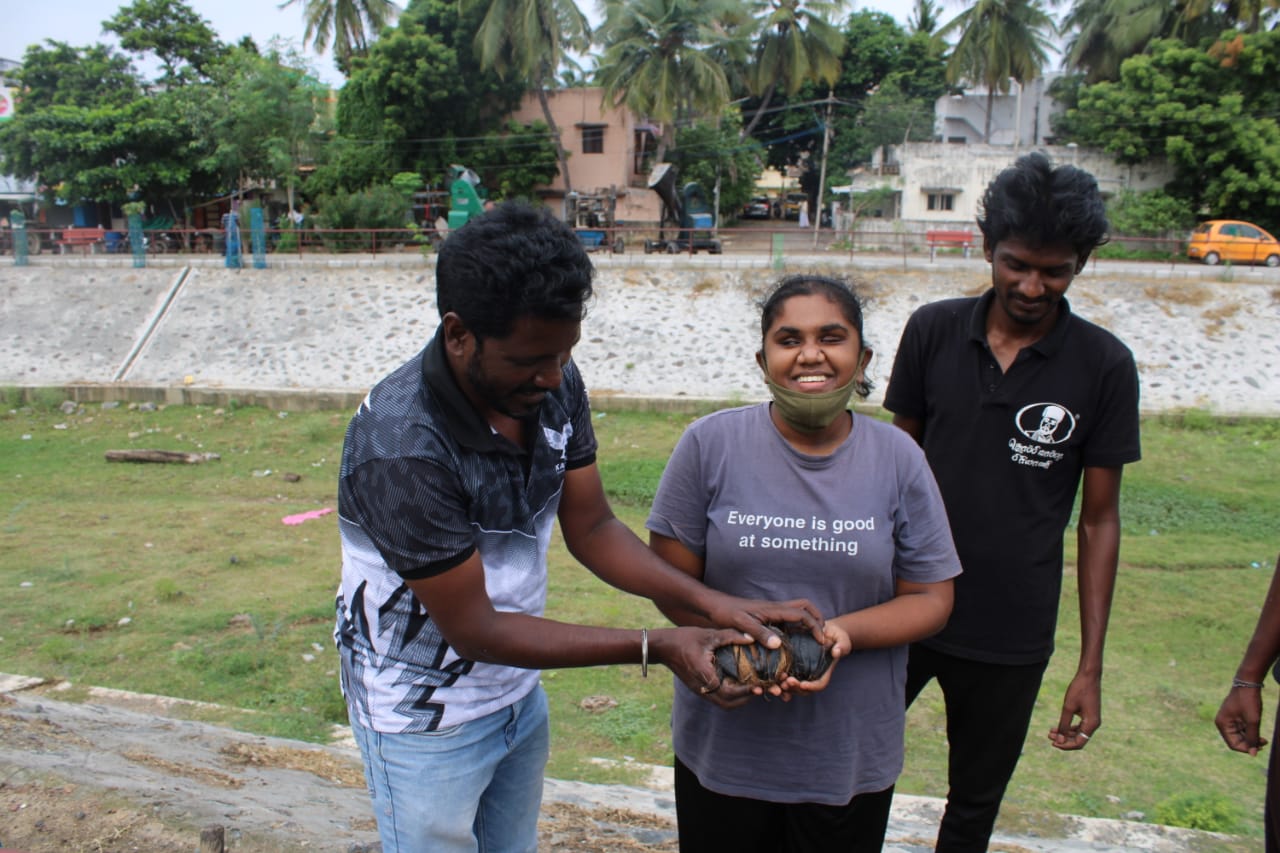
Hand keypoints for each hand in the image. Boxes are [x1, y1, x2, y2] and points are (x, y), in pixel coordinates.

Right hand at [652, 626, 758, 708]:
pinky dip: (730, 694)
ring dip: (738, 698)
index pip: (728, 692)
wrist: (662, 647)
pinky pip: (717, 697)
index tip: (759, 684)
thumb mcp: (708, 634)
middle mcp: (702, 687)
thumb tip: (751, 638)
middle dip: (745, 698)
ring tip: (751, 686)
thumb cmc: (684, 638)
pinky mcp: (698, 688)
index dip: (745, 691)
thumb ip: (730, 636)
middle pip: (727, 703)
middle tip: (758, 687)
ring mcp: (699, 689)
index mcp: (704, 675)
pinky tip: (738, 682)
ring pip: (722, 703)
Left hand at [706, 594, 823, 648]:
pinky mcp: (767, 618)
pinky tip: (793, 645)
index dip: (814, 626)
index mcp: (773, 610)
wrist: (715, 605)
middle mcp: (776, 609)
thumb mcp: (742, 624)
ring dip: (808, 624)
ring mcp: (772, 613)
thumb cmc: (727, 613)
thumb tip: (778, 644)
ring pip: (797, 613)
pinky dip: (795, 630)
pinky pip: (787, 622)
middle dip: (817, 619)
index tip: (821, 640)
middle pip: (804, 607)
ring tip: (812, 642)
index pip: (802, 614)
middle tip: (822, 636)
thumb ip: (759, 633)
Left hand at [775, 622, 850, 696]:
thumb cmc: (836, 636)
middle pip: (804, 689)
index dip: (812, 687)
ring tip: (779, 679)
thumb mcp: (842, 639)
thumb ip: (842, 645)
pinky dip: (779, 679)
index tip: (803, 684)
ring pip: (793, 685)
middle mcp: (812, 674)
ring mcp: (802, 671)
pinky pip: (786, 675)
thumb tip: (836, 652)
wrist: (825, 631)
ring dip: (785, 686)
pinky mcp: (793, 664)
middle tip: (786, 682)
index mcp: (824, 672)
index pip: (820, 684)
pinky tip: (771, 677)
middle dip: (795, 688)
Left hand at [1048, 672, 1100, 749]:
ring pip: (1078, 733)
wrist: (1089, 675)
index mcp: (1092, 724)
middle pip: (1078, 739)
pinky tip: (1058, 726)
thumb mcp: (1068, 707)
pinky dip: (1069, 727)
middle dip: (1063, 739)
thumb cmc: (1079, 689)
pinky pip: (1079, 726)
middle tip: (1049, 736)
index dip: (1065, 745)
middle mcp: (1094, 724)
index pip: (1079, 743)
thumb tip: (1059, 740)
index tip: (1053, 743)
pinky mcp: (1089, 715)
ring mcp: (1092, 720)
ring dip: (1064, 734)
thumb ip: (1064, 724)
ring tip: (1050, 732)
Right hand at [1216, 687, 1266, 755]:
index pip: (1233, 744)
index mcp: (1222, 724)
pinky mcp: (1235, 717)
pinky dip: (1251, 733)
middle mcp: (1223, 723)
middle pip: (1236, 741)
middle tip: (1264, 743)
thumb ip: (1252, 738)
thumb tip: (1253, 754)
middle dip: (1250, 744)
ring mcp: (1229, 720)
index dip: (1247, 749)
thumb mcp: (1253, 721)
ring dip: (1252, 739)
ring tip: (1264, 739)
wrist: (1249, 683)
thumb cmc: (1249, 700)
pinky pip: (1242, 730)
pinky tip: (1260, 733)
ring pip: (1240, 736)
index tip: (1260, 748)